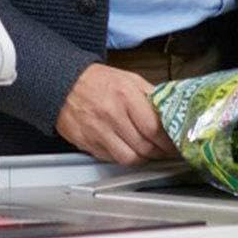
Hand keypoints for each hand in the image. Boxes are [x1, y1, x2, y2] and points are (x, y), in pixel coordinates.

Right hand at [56, 64, 173, 166]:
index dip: (168, 141)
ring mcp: (98, 131)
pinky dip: (123, 157)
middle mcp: (112, 115)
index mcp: (125, 95)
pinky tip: (128, 149)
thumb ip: (151, 95)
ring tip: (148, 152)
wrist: (62, 83)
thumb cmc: (96, 80)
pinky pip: (112, 159)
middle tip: (166, 151)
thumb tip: (171, 111)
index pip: (154, 128)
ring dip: (143, 159)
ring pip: (129, 158)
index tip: (175, 144)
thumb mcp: (129, 79)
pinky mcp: (87, 143)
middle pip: (144, 147)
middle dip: (160, 152)